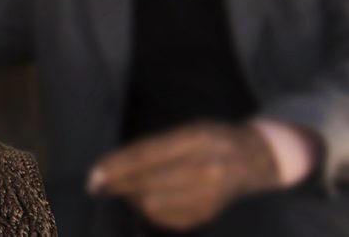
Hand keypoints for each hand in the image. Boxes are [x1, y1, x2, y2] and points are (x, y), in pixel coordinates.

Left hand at [87, 122, 280, 230]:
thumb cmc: (212, 138)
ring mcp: (209, 197)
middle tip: (98, 185)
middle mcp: (206, 170)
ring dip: (131, 199)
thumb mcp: (186, 130)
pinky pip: (166, 219)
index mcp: (197, 140)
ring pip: (154, 206)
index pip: (147, 157)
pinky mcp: (206, 215)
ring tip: (124, 189)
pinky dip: (148, 211)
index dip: (117, 168)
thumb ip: (153, 147)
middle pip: (148, 186)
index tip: (94, 176)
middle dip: (118, 187)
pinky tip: (144, 199)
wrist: (254, 159)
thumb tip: (114, 166)